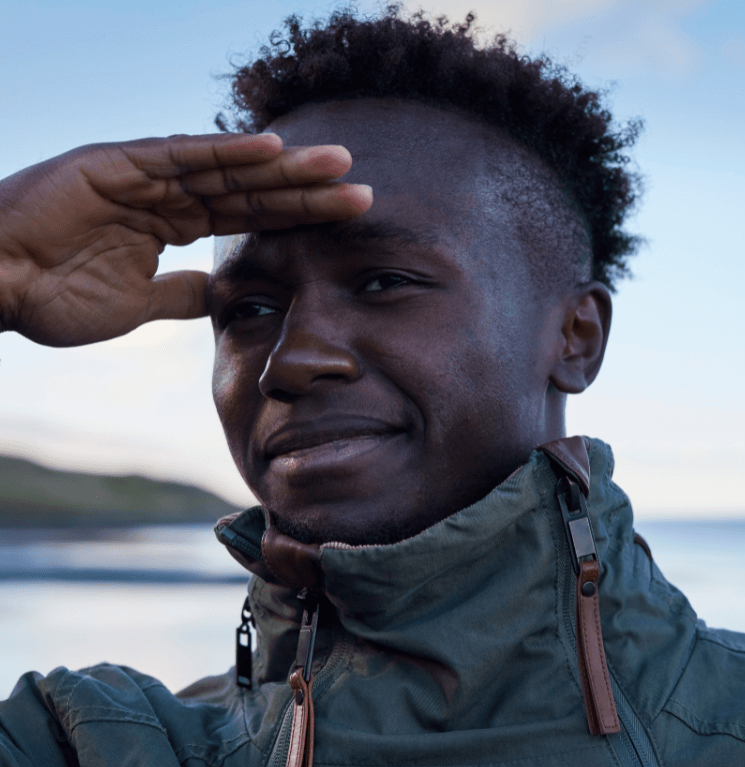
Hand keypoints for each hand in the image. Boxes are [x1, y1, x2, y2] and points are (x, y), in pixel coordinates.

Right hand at [0, 134, 371, 345]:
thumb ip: (181, 295)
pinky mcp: (115, 163)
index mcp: (172, 225)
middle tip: (362, 190)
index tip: (347, 220)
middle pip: (251, 190)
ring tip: (337, 165)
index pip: (249, 218)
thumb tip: (221, 294)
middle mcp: (166, 194)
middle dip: (307, 191)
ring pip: (226, 169)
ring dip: (282, 167)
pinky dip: (224, 152)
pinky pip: (179, 156)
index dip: (298, 218)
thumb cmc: (51, 297)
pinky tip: (272, 151)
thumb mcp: (136, 305)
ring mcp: (143, 176)